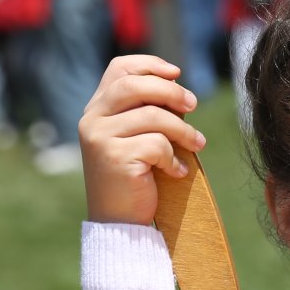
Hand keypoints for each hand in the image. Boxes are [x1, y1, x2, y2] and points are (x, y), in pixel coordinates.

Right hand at [80, 55, 204, 225]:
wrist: (119, 223)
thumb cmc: (135, 179)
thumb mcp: (137, 138)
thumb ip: (147, 112)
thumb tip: (179, 87)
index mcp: (96, 109)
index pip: (119, 69)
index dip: (150, 65)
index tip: (177, 74)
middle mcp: (92, 119)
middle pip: (137, 86)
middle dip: (172, 92)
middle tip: (193, 106)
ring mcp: (99, 137)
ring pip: (153, 116)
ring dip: (183, 130)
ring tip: (197, 144)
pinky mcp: (113, 157)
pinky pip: (157, 145)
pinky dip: (173, 159)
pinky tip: (177, 172)